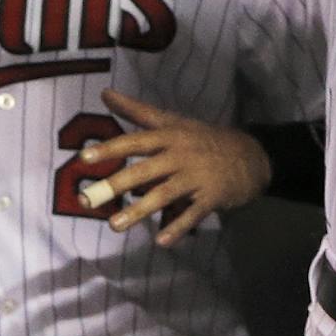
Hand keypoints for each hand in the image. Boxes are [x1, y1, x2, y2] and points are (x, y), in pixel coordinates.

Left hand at [79, 89, 271, 245]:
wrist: (251, 156)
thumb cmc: (204, 138)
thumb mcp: (172, 120)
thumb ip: (136, 111)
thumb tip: (104, 94)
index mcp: (168, 136)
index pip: (135, 141)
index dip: (110, 148)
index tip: (84, 157)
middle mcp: (179, 155)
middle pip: (144, 170)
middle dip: (116, 185)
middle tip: (88, 199)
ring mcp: (196, 177)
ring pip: (163, 194)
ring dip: (138, 211)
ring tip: (114, 225)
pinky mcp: (211, 197)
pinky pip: (192, 215)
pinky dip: (177, 228)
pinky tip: (161, 241)